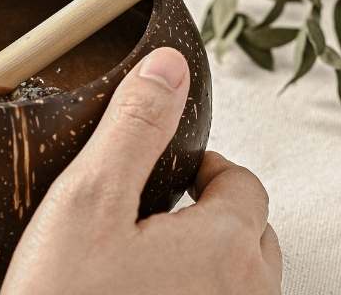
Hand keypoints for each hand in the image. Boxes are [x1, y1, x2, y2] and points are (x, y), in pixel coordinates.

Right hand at [2, 46, 280, 294]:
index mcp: (226, 249)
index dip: (204, 168)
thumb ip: (134, 127)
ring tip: (151, 265)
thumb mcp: (87, 204)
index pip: (242, 183)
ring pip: (242, 286)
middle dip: (212, 216)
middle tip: (159, 217)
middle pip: (252, 235)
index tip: (169, 173)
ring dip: (209, 267)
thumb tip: (168, 68)